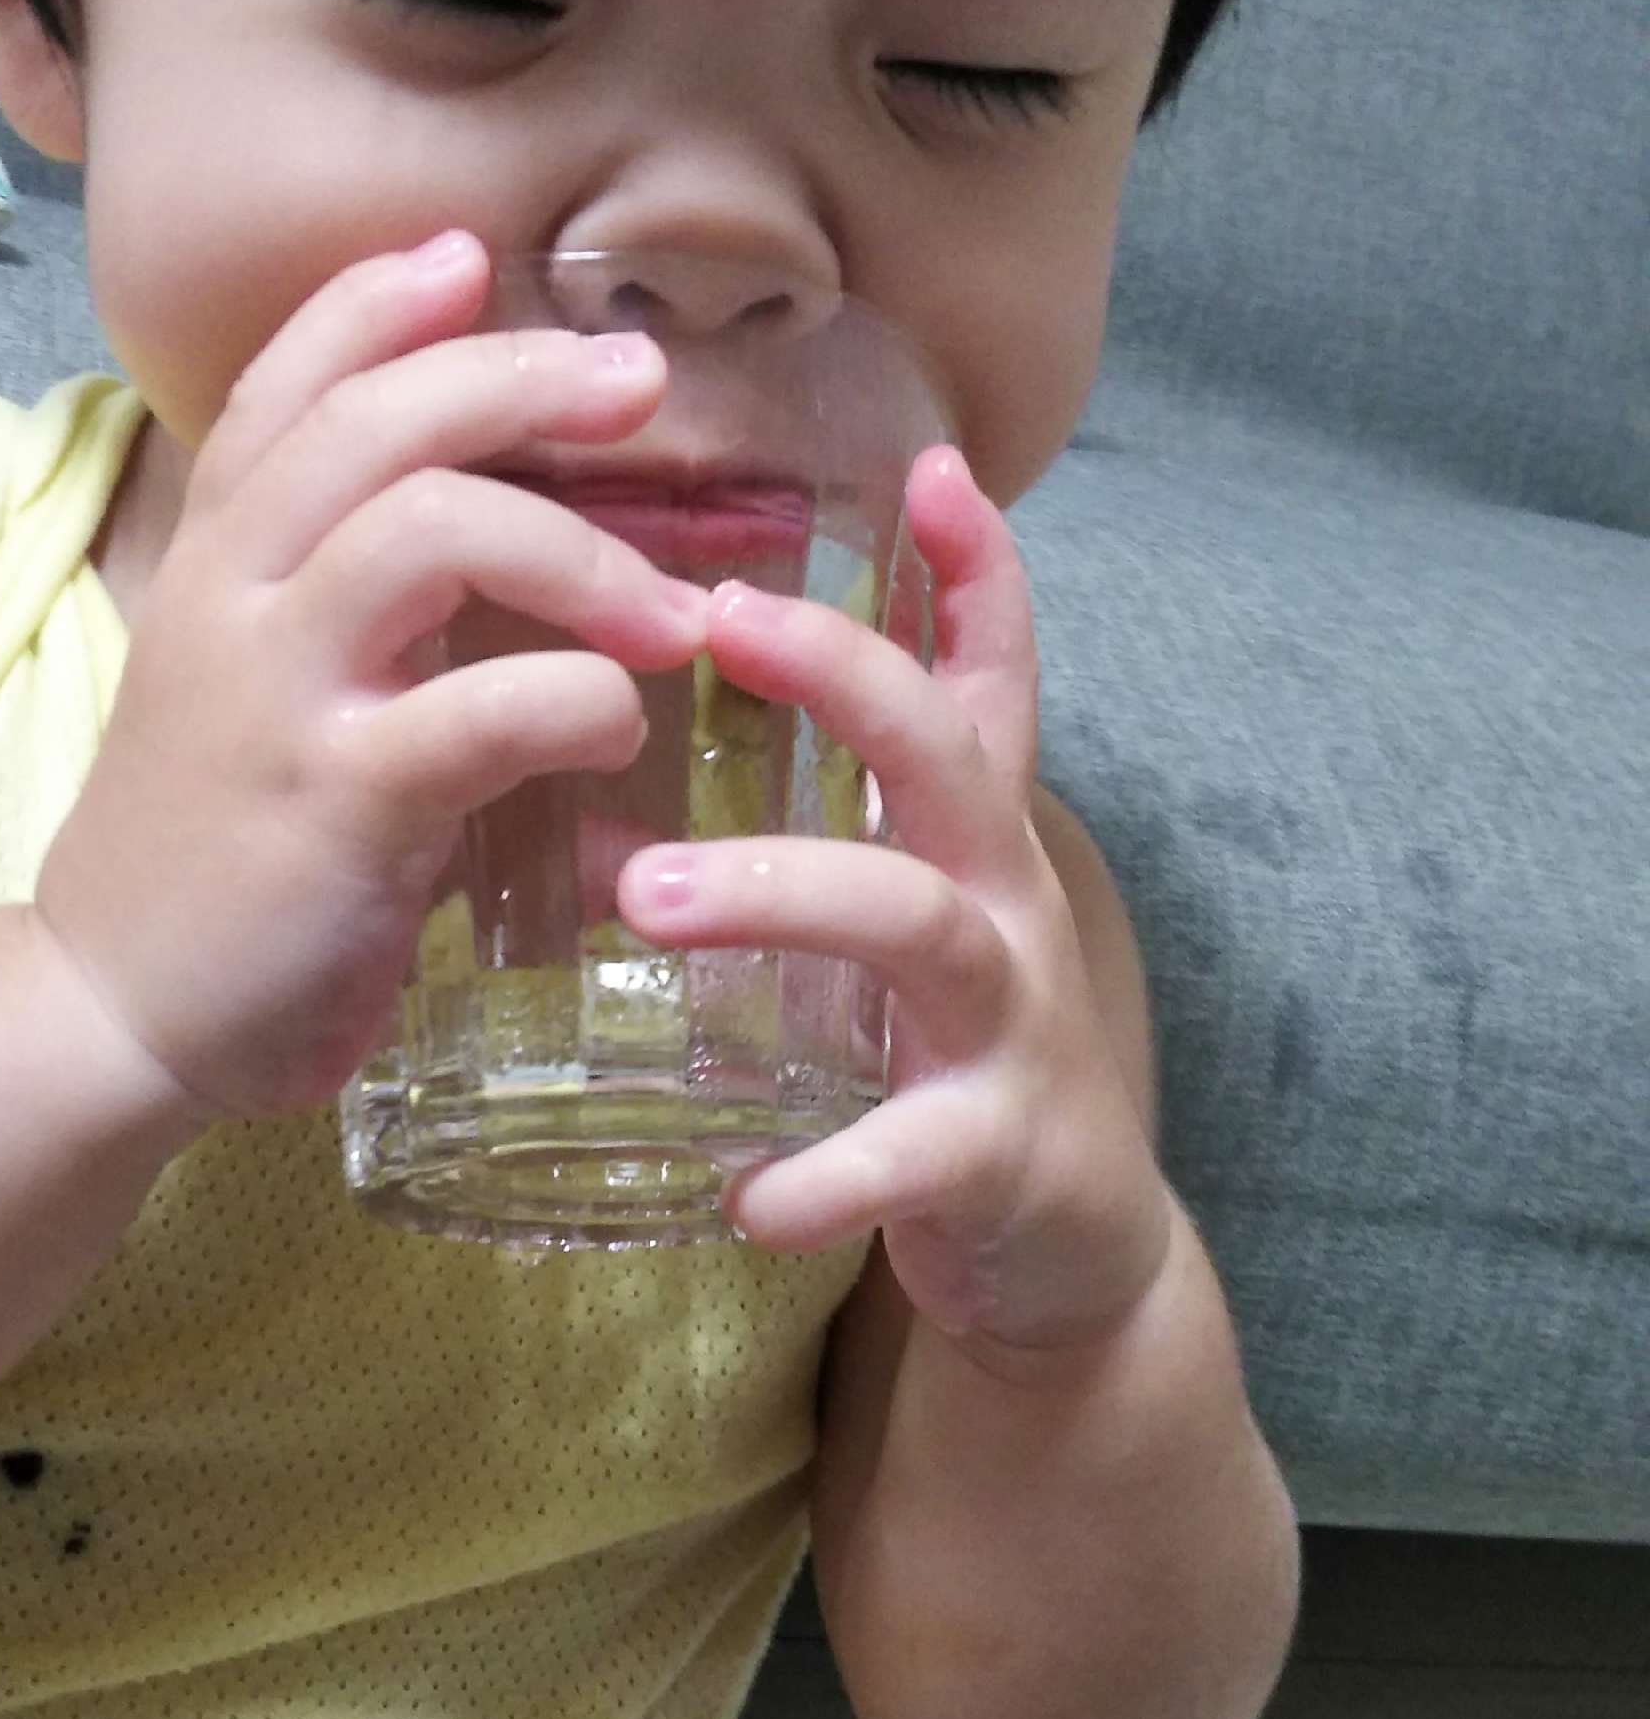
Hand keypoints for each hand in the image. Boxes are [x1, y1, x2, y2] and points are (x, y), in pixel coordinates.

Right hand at [36, 235, 706, 1118]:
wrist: (117, 1008)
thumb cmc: (220, 841)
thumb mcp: (259, 681)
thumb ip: (347, 590)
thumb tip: (503, 510)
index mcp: (219, 560)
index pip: (289, 383)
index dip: (378, 304)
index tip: (475, 260)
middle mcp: (237, 600)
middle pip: (379, 423)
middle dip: (520, 380)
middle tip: (639, 385)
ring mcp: (279, 697)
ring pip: (428, 529)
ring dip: (579, 549)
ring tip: (675, 612)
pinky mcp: (335, 805)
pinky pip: (480, 713)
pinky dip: (578, 699)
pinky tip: (620, 727)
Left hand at [617, 445, 1172, 1353]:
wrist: (1073, 1252)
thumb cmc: (958, 1050)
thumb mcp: (919, 900)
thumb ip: (848, 804)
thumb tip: (697, 685)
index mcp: (976, 841)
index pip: (994, 676)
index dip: (977, 569)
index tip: (927, 466)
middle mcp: (1006, 907)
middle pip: (949, 756)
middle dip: (844, 676)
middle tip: (707, 624)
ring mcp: (1013, 1030)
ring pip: (917, 928)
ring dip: (785, 896)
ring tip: (645, 900)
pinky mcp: (1001, 1158)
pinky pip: (914, 1155)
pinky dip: (829, 1176)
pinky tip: (747, 1196)